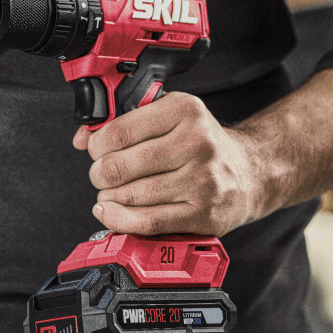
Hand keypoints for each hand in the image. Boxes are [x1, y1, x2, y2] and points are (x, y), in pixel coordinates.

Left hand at [71, 92, 267, 236]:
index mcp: (184, 110)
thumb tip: (83, 137)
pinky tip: (111, 212)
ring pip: (130, 196)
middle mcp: (196, 143)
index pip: (119, 131)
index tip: (96, 150)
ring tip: (111, 193)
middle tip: (102, 175)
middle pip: (119, 166)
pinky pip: (148, 222)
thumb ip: (125, 120)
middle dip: (99, 174)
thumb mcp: (169, 116)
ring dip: (109, 198)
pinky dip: (120, 220)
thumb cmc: (201, 143)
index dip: (96, 145)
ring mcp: (202, 181)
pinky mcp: (203, 214)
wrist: (250, 172)